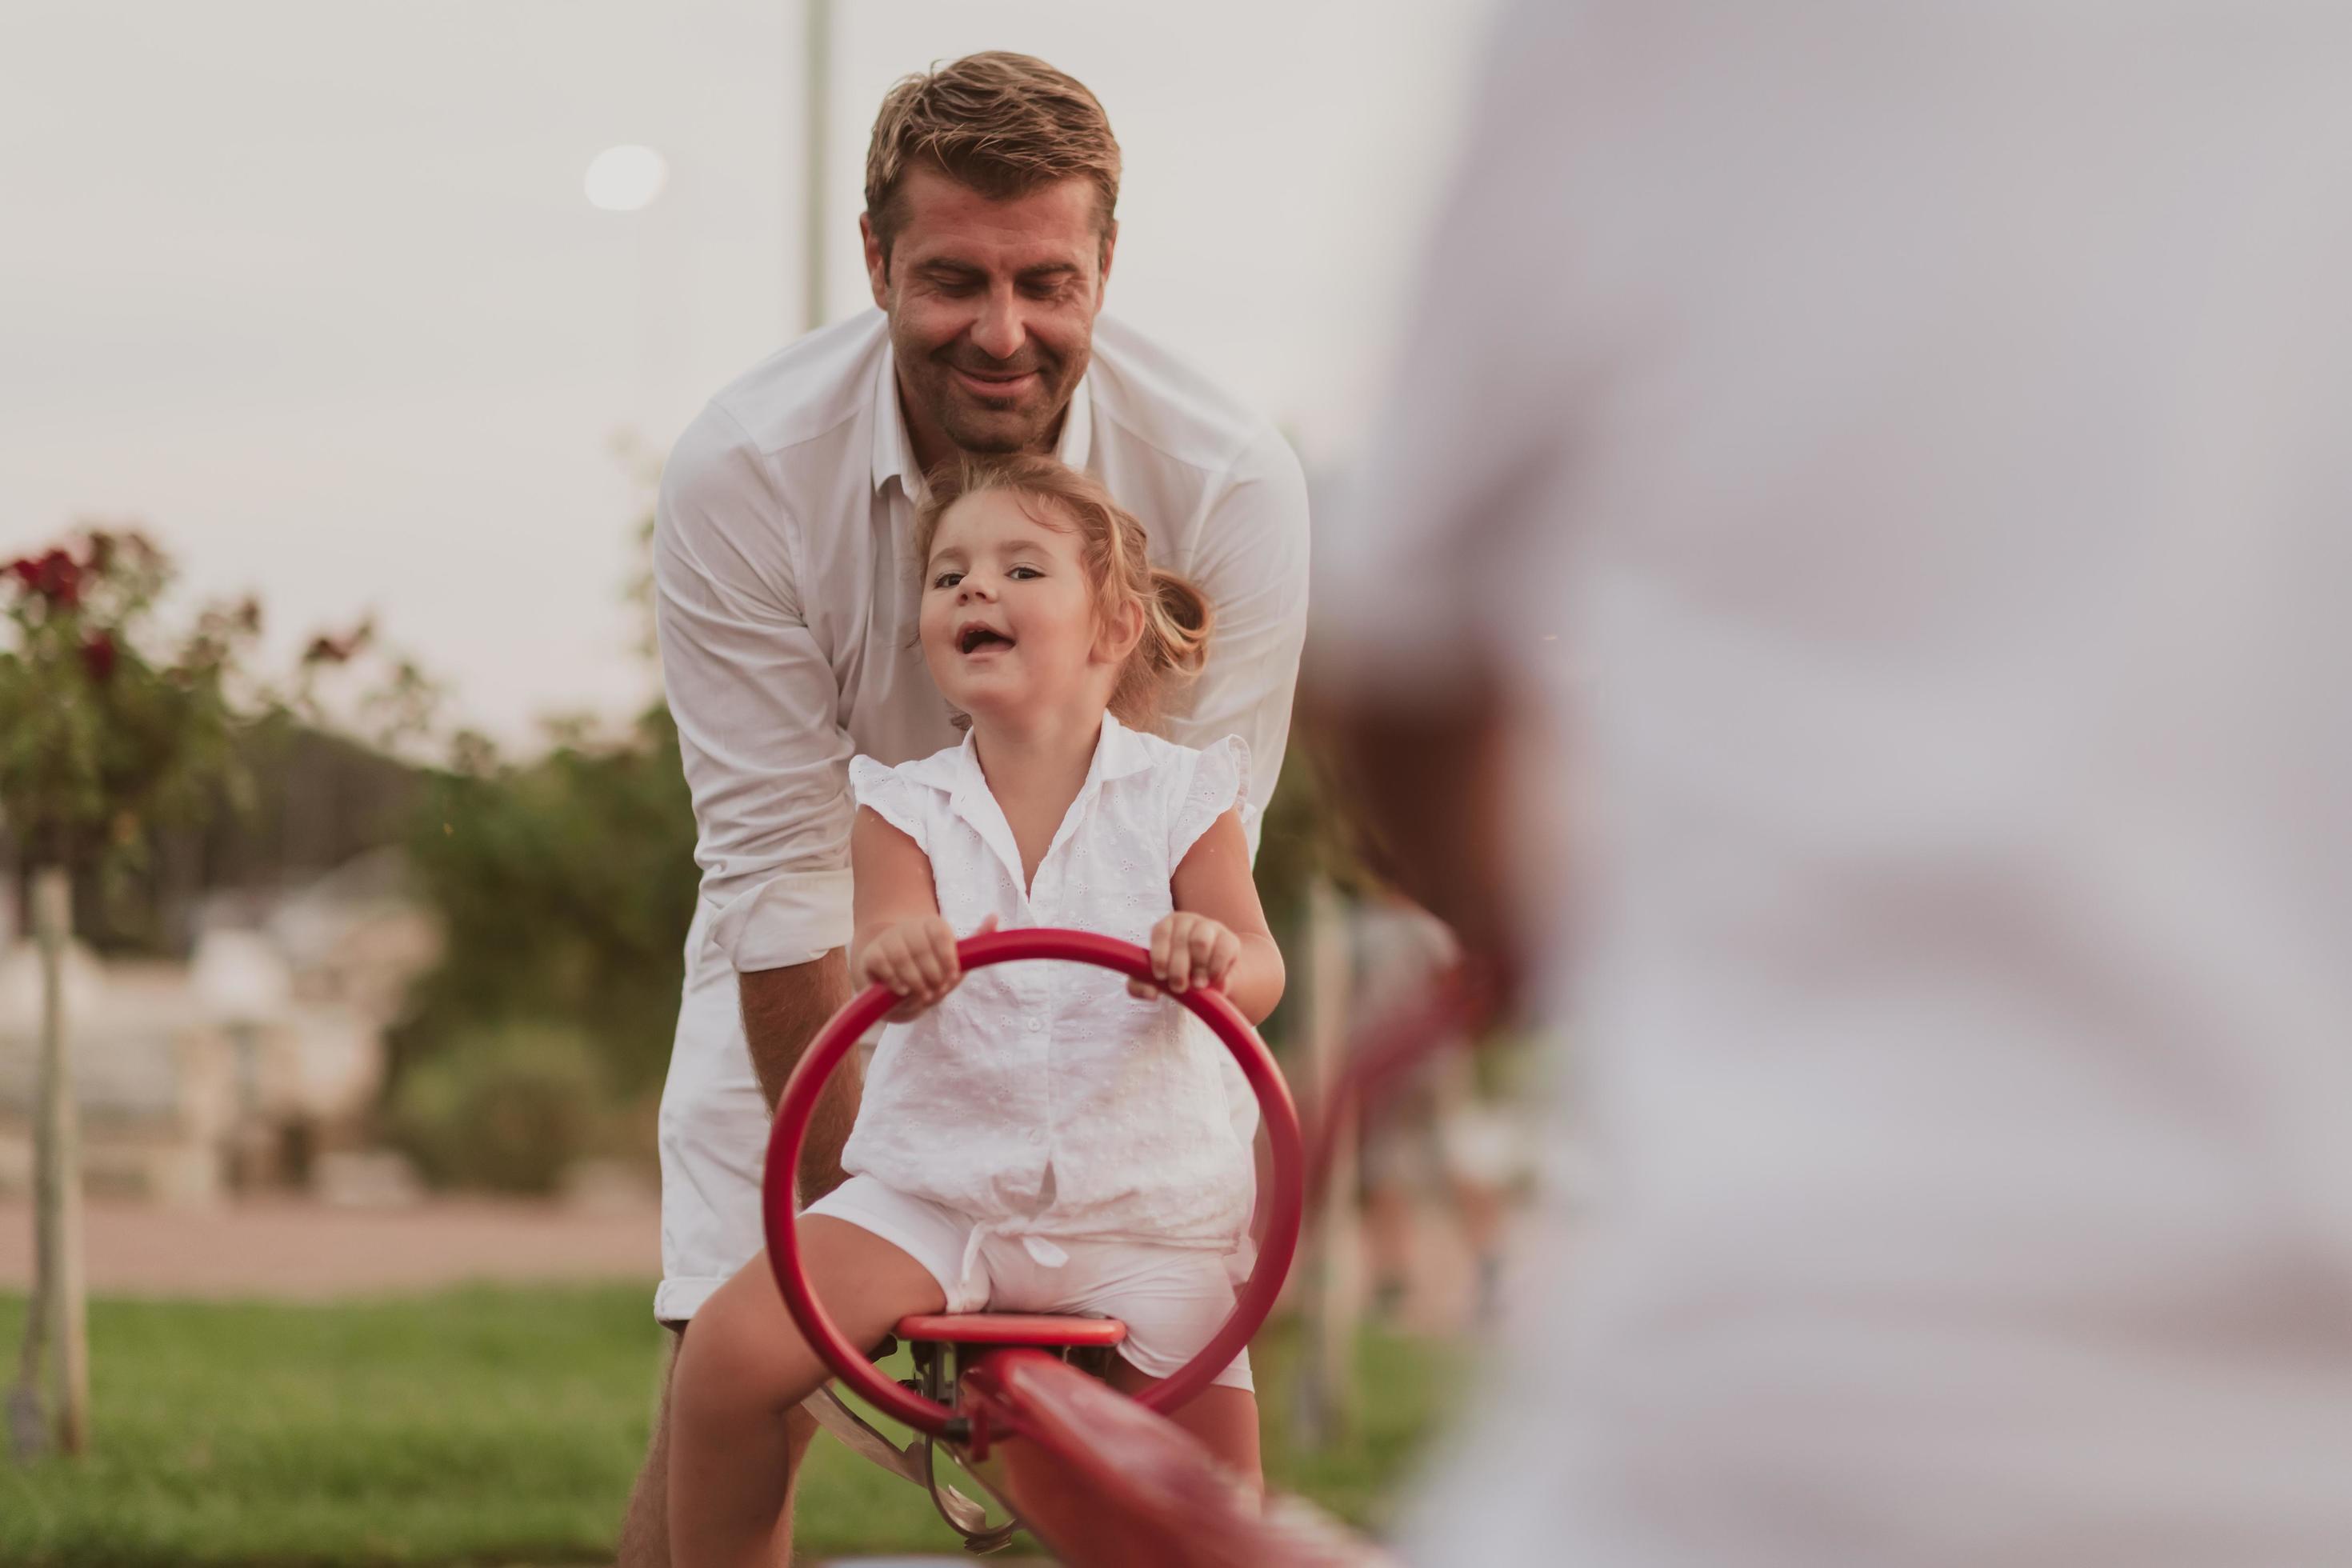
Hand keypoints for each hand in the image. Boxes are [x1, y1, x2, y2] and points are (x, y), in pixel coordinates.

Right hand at [858, 913, 997, 1019]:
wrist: (894, 986)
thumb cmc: (931, 972)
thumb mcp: (955, 961)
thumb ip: (977, 943)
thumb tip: (995, 916)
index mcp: (932, 925)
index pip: (941, 934)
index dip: (948, 958)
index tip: (952, 977)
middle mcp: (909, 928)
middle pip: (922, 949)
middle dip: (933, 975)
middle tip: (937, 991)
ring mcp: (888, 940)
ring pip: (903, 959)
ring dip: (916, 982)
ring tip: (923, 995)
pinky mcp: (870, 955)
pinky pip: (883, 966)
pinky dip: (895, 981)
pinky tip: (903, 990)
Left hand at [1130, 911, 1239, 999]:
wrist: (1207, 974)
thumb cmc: (1175, 972)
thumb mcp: (1154, 978)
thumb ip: (1141, 986)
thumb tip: (1150, 993)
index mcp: (1166, 925)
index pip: (1161, 932)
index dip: (1160, 954)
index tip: (1160, 976)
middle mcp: (1188, 921)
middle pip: (1182, 940)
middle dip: (1179, 968)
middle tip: (1178, 987)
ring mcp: (1210, 927)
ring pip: (1202, 942)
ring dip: (1198, 968)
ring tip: (1196, 986)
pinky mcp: (1229, 939)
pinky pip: (1224, 950)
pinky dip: (1216, 968)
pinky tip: (1211, 980)